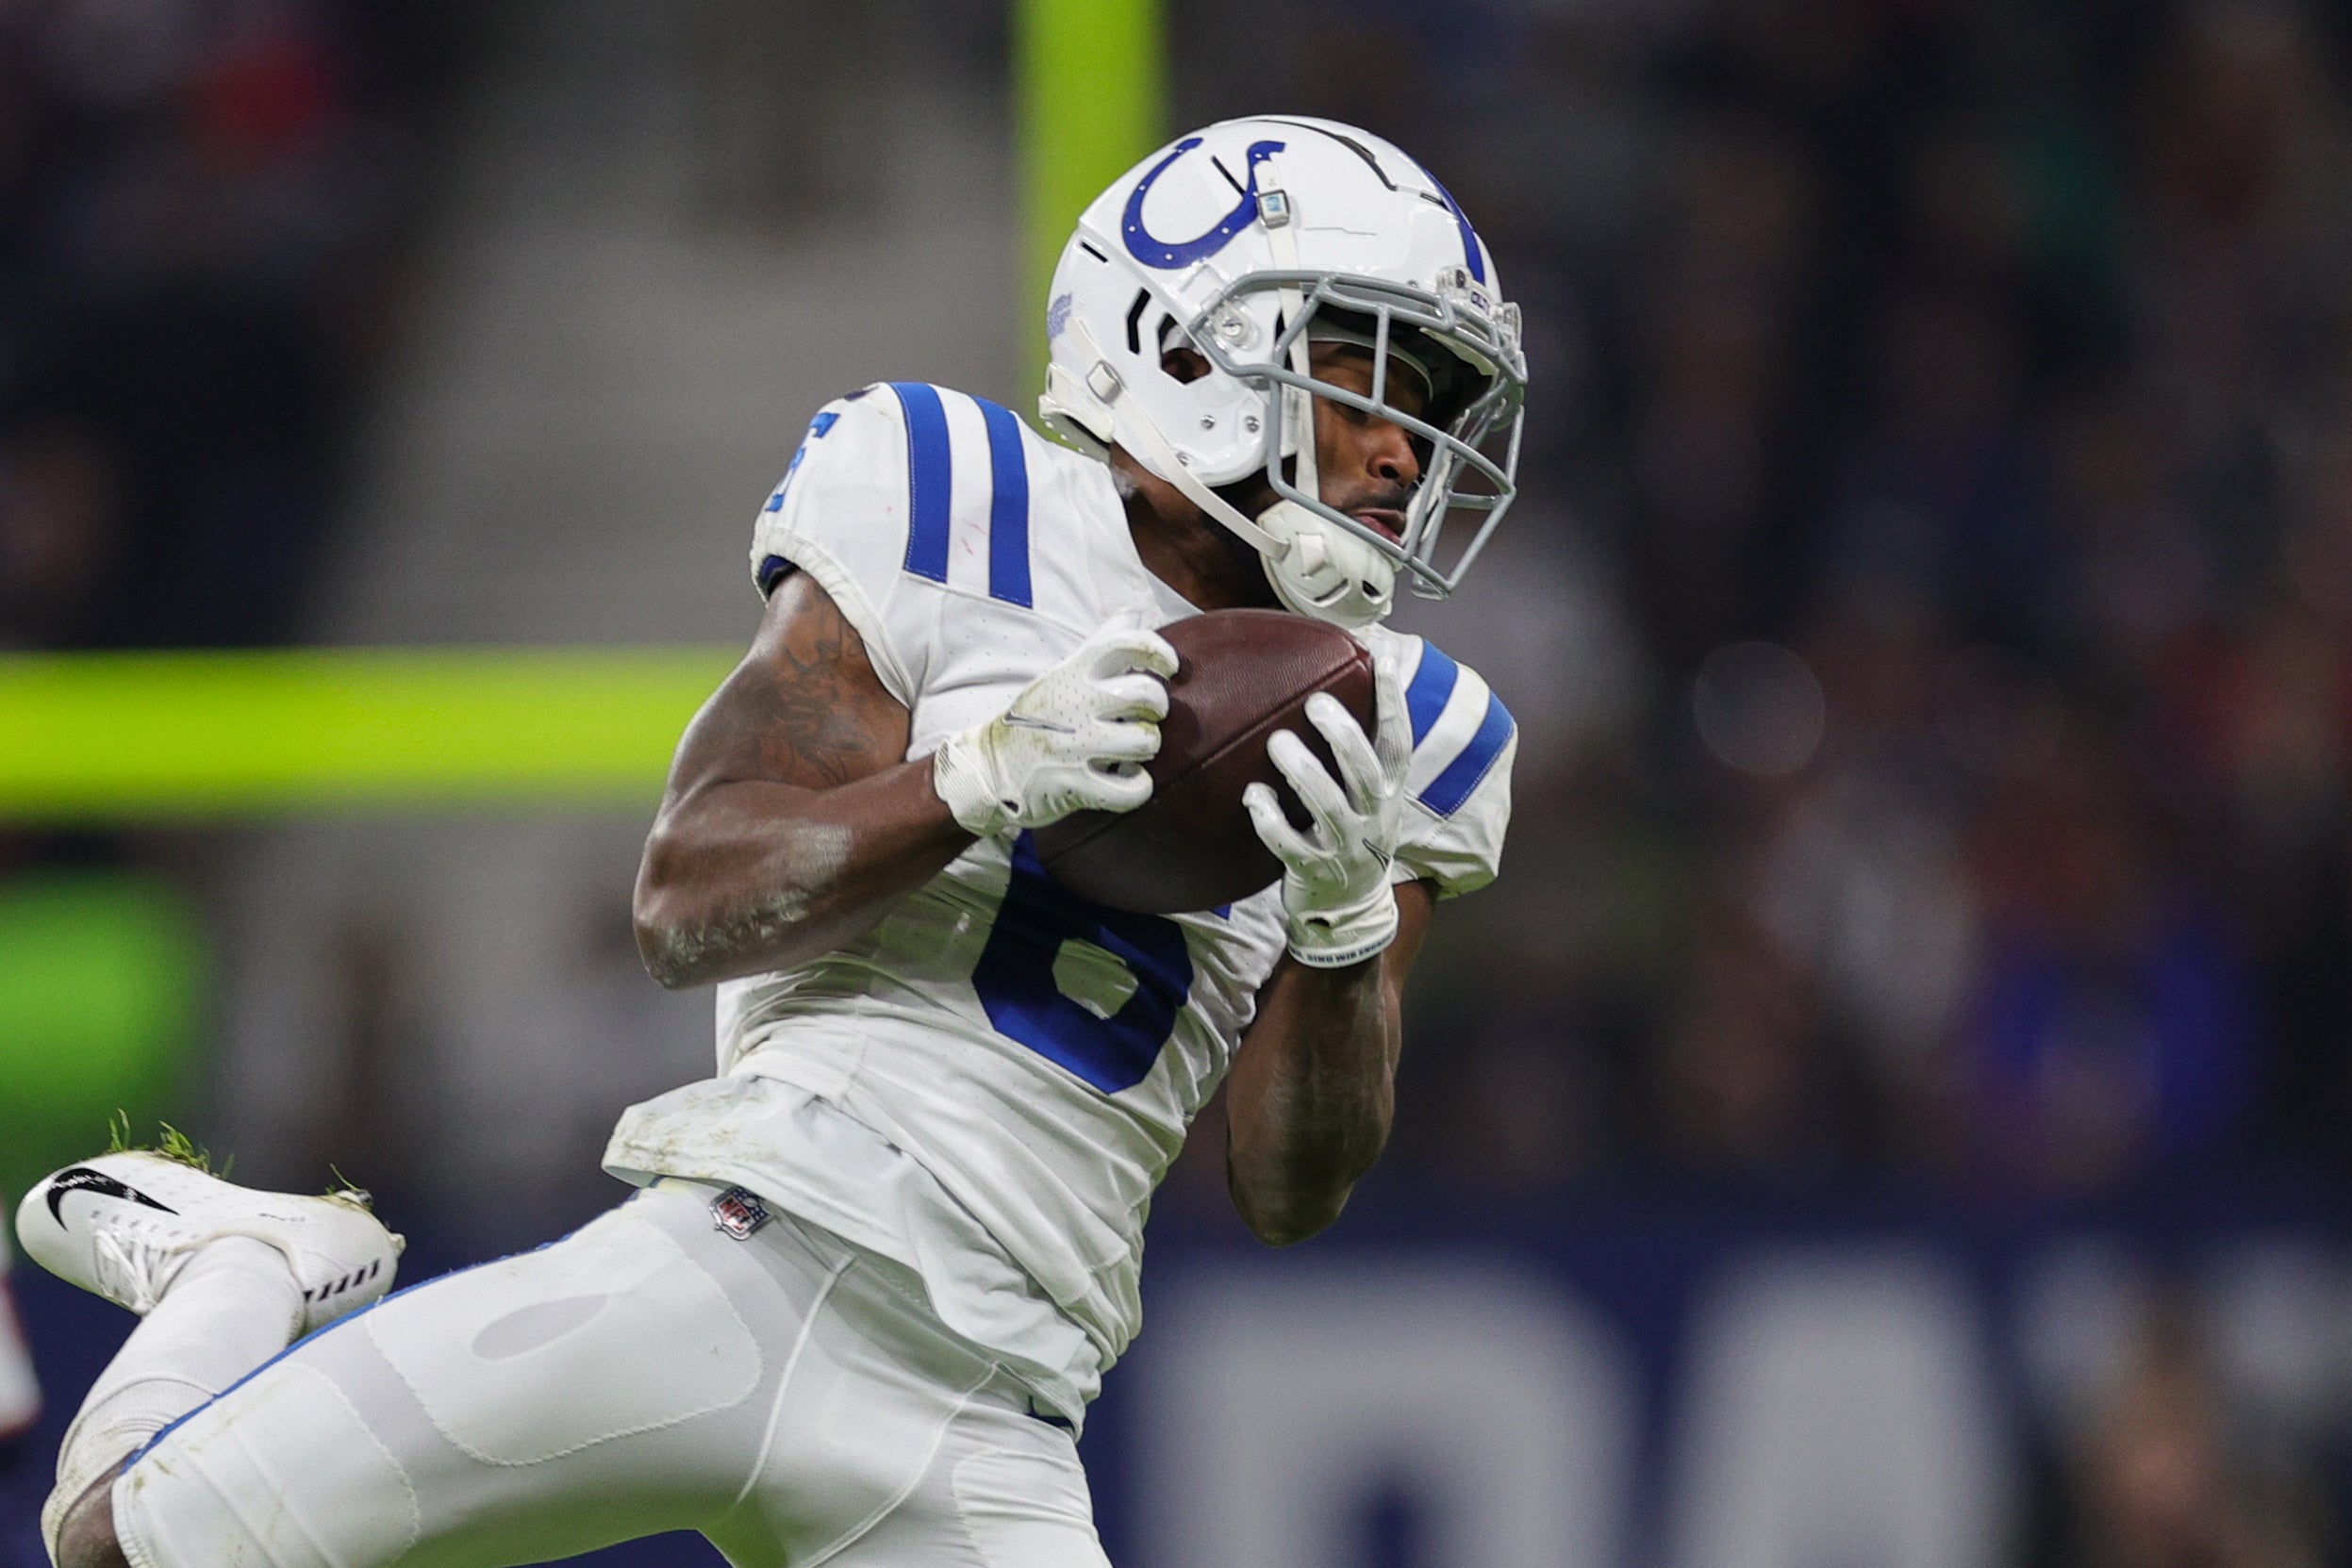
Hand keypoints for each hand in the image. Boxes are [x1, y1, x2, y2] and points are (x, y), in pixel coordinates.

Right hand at [932, 622, 1177, 836]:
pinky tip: (1124, 778)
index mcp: (1073, 673)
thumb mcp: (1061, 674)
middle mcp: (1074, 704)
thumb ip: (1100, 643)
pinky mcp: (1074, 786)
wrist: (988, 767)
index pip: (1127, 644)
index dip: (1159, 651)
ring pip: (1145, 742)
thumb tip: (1133, 612)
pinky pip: (1131, 790)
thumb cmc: (1038, 717)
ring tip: (1130, 750)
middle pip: (1147, 695)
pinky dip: (1137, 787)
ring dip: (1146, 748)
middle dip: (1156, 710)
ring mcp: (1073, 746)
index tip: (1168, 668)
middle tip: (1143, 718)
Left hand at [1243, 646, 1409, 966]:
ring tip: (1277, 742)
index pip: (1398, 744)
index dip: (1392, 703)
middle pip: (1363, 770)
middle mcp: (1372, 818)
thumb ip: (1362, 757)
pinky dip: (1270, 820)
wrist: (1352, 909)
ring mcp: (1344, 847)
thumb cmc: (1355, 836)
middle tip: (1315, 702)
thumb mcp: (1373, 801)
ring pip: (1327, 805)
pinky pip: (1290, 845)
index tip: (1378, 661)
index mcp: (1389, 794)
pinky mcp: (1313, 870)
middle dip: (1341, 734)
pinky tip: (1253, 796)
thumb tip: (1343, 692)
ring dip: (1302, 770)